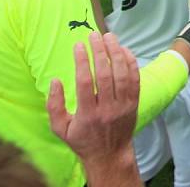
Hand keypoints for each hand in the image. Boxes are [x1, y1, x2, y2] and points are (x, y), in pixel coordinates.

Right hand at [47, 32, 139, 169]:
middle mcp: (107, 108)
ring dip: (116, 52)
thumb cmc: (82, 140)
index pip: (85, 81)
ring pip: (122, 74)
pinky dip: (131, 62)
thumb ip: (53, 105)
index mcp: (87, 114)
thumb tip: (55, 81)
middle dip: (99, 51)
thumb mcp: (60, 129)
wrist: (109, 155)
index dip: (82, 60)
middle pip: (105, 74)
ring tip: (109, 37)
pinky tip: (123, 50)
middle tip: (94, 35)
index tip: (78, 45)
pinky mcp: (134, 103)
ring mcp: (123, 105)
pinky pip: (135, 79)